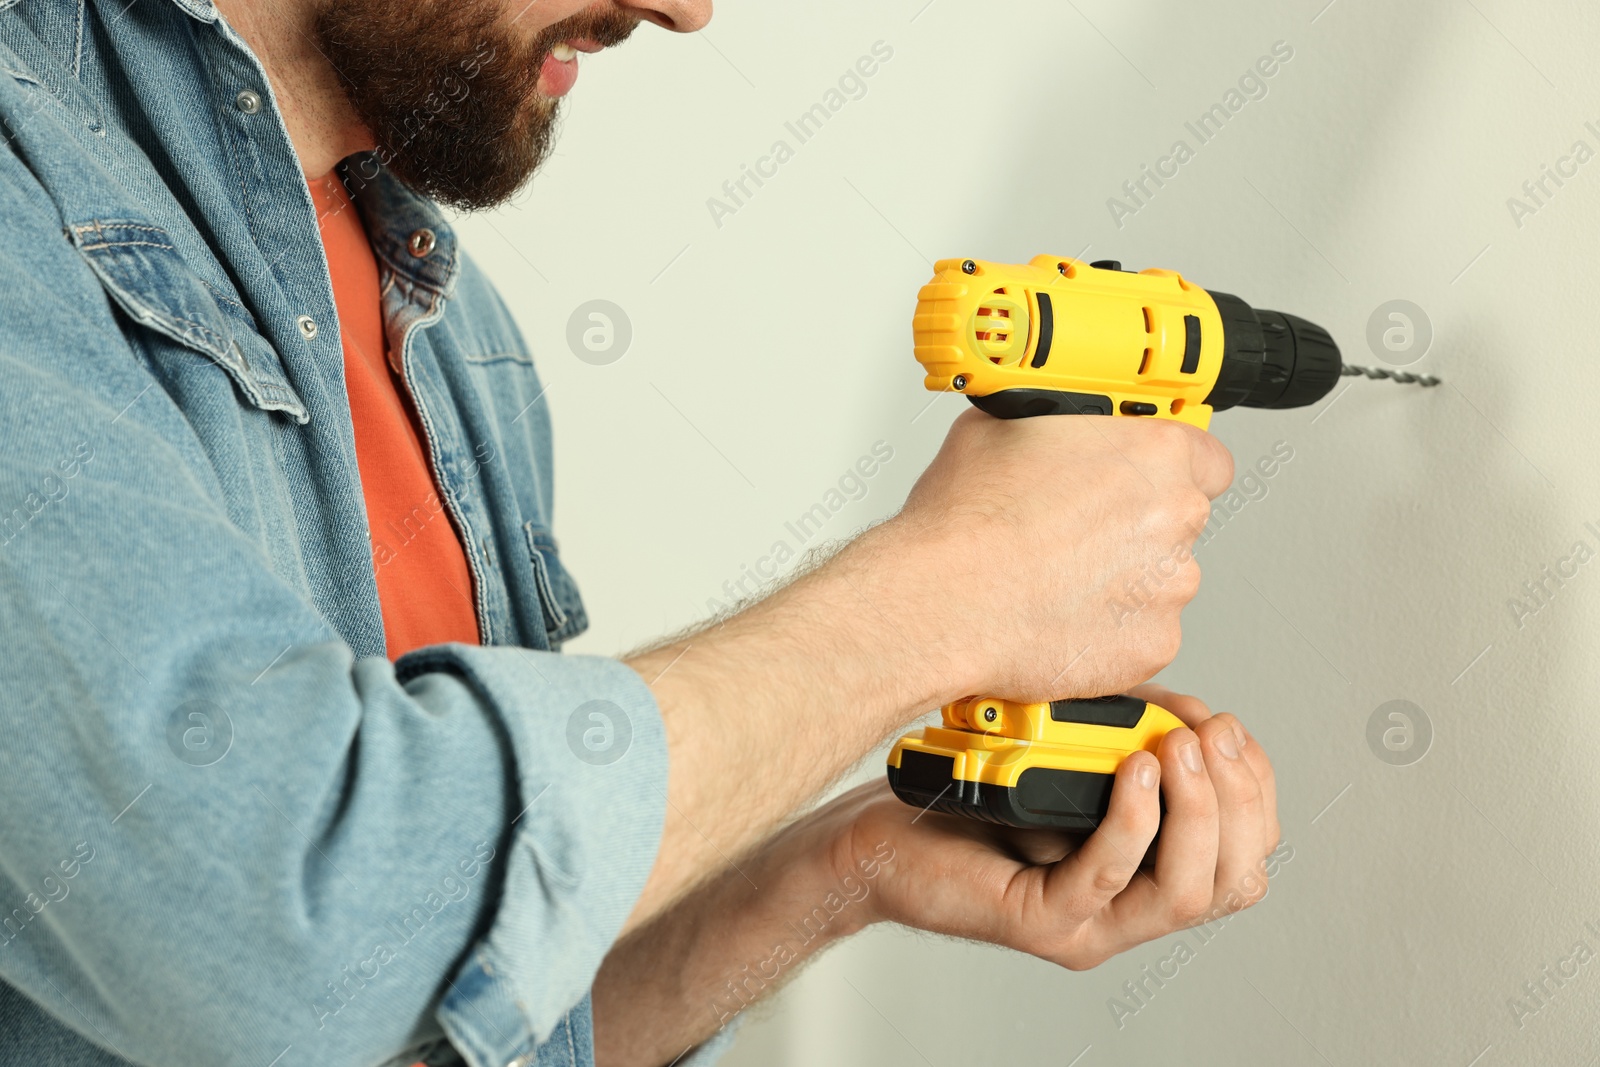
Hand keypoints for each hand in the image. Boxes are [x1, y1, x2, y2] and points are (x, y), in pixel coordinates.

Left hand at [831, 685, 1278, 968]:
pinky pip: (1107, 877)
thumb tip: (1192, 717)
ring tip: (1177, 749)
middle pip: (1232, 883)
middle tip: (1209, 738)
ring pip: (1184, 894)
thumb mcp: (1071, 756)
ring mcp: (1085, 924)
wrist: (876, 832)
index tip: (1230, 732)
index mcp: (1143, 876)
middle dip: (1238, 801)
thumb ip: (1134, 740)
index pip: (1243, 857)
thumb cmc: (966, 797)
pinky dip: (1132, 821)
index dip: (1254, 794)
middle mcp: (1124, 910)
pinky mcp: (1040, 921)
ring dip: (1197, 812)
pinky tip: (1134, 772)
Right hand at [859, 409, 1232, 706]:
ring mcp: (1169, 586)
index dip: (1169, 468)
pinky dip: (1109, 631)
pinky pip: (1142, 635)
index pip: (1206, 456)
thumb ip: (1050, 423)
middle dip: (1135, 526)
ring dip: (1121, 581)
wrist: (945, 601)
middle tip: (1078, 532)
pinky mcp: (1152, 645)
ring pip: (1158, 581)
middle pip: (1177, 520)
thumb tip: (1044, 421)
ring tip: (1057, 580)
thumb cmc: (966, 523)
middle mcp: (1174, 517)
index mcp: (1152, 454)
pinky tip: (1061, 617)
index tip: (1145, 477)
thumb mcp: (998, 429)